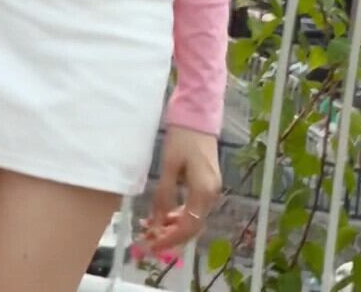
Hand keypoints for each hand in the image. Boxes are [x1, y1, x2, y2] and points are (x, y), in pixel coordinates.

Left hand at [141, 126, 221, 253]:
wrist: (198, 115)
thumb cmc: (182, 138)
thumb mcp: (169, 166)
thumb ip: (164, 195)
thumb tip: (157, 221)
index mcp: (203, 192)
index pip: (188, 226)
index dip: (170, 238)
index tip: (152, 244)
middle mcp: (211, 195)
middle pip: (193, 226)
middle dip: (171, 236)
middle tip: (149, 239)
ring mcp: (211, 189)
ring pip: (193, 217)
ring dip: (174, 225)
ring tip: (152, 227)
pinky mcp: (207, 183)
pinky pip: (194, 207)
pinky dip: (179, 214)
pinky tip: (164, 214)